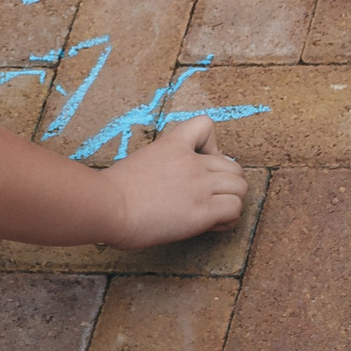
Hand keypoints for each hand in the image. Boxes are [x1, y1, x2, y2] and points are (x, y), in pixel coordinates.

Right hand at [101, 118, 246, 249]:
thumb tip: (170, 183)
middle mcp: (192, 162)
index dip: (211, 145)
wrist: (109, 206)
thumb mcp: (141, 161)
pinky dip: (228, 219)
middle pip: (233, 166)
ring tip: (214, 213)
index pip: (206, 125)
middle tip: (208, 196)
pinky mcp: (203, 211)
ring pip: (240, 187)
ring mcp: (199, 185)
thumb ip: (162, 164)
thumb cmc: (114, 190)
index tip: (199, 162)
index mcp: (173, 144)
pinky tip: (212, 224)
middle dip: (226, 182)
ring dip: (231, 201)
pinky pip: (234, 209)